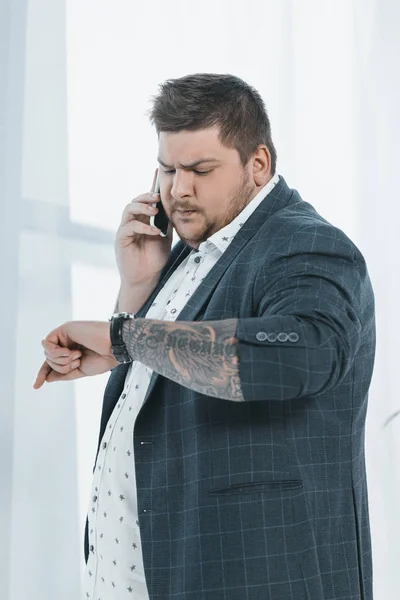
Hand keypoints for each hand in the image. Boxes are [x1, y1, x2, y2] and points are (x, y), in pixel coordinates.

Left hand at [33, 320, 119, 389]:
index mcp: (72, 351)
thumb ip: (63, 374)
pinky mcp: (64, 328)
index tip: (36, 386)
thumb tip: (47, 377)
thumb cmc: (104, 358)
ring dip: (62, 360)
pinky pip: (47, 343)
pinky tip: (71, 352)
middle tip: (78, 362)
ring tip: (78, 356)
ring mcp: (66, 334)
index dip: (43, 373)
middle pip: (49, 359)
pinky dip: (57, 352)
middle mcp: (67, 341)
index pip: (52, 363)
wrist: (114, 348)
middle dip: (61, 367)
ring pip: (47, 353)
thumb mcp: (80, 371)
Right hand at [115, 168, 172, 286]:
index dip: (151, 187)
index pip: (146, 201)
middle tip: (157, 196)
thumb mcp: (166, 238)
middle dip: (146, 196)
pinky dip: (142, 227)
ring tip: (155, 211)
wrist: (146, 277)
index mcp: (143, 219)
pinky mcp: (121, 239)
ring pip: (128, 210)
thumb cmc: (154, 258)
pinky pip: (129, 227)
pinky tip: (153, 231)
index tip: (158, 173)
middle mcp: (133, 221)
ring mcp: (125, 229)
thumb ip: (168, 223)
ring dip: (142, 208)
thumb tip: (178, 208)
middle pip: (135, 201)